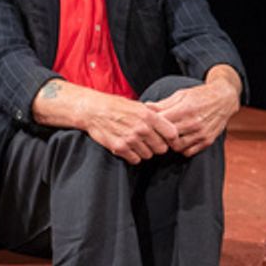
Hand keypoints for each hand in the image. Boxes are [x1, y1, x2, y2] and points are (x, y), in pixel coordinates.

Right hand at [33, 79, 178, 164]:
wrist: (92, 110)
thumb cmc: (115, 106)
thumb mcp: (137, 105)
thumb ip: (153, 115)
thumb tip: (169, 125)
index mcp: (148, 115)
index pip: (172, 134)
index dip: (171, 139)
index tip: (168, 140)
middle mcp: (141, 128)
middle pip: (161, 148)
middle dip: (157, 146)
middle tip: (149, 141)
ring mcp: (130, 139)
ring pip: (148, 155)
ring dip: (144, 151)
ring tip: (136, 143)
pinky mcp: (120, 148)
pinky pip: (135, 160)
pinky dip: (133, 156)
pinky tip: (128, 147)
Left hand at [149, 68, 240, 156]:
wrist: (224, 99)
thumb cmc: (199, 95)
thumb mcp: (181, 95)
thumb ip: (163, 104)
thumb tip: (145, 106)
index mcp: (185, 109)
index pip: (162, 122)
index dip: (152, 125)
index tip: (148, 124)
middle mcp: (194, 123)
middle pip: (168, 137)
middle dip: (159, 136)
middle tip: (155, 134)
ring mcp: (201, 134)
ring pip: (177, 147)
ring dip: (169, 144)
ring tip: (166, 138)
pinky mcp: (207, 141)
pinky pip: (188, 152)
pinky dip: (181, 149)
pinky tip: (178, 141)